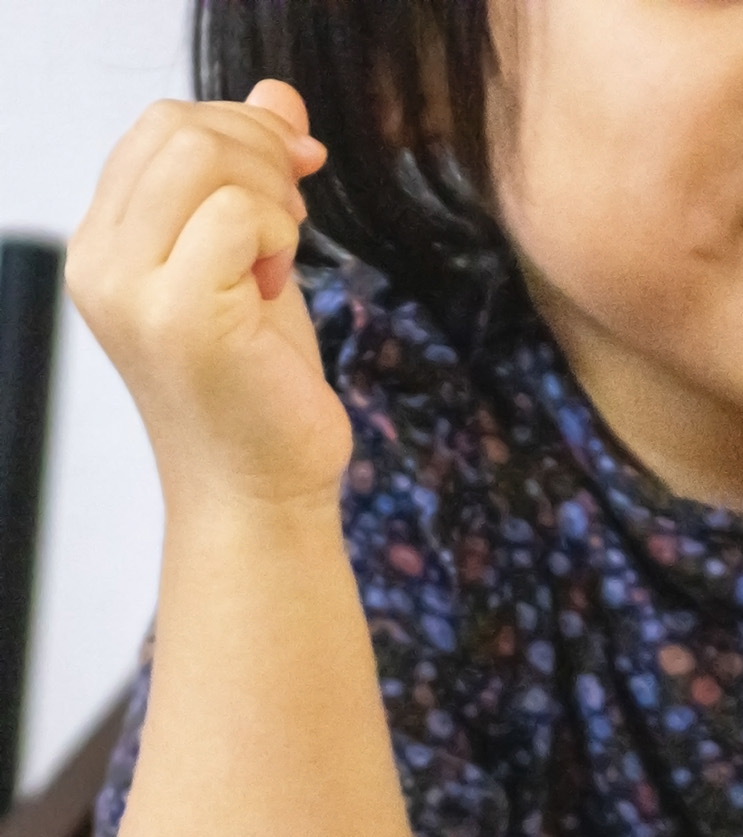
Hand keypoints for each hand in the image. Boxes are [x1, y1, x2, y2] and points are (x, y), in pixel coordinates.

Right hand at [66, 80, 353, 508]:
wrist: (263, 492)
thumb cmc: (261, 389)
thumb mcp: (258, 265)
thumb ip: (256, 182)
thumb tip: (279, 95)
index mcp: (106, 244)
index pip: (161, 130)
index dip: (241, 129)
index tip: (298, 169)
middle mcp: (101, 261)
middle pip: (177, 128)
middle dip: (261, 152)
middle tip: (297, 216)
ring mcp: (132, 288)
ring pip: (202, 156)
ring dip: (271, 192)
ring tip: (283, 256)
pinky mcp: (179, 316)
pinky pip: (236, 214)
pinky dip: (278, 234)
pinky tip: (278, 285)